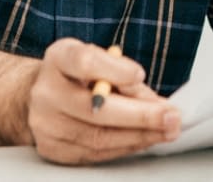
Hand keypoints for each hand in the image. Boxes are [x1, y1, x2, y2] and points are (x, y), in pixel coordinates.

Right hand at [27, 38, 180, 164]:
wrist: (42, 95)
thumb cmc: (76, 75)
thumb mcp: (98, 59)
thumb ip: (125, 75)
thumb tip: (157, 104)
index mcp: (59, 59)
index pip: (84, 62)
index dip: (114, 70)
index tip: (140, 75)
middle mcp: (46, 91)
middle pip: (96, 108)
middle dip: (141, 116)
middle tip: (170, 117)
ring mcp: (46, 123)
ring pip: (98, 137)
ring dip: (139, 136)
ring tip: (165, 131)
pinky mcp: (52, 148)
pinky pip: (94, 153)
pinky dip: (124, 147)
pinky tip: (142, 140)